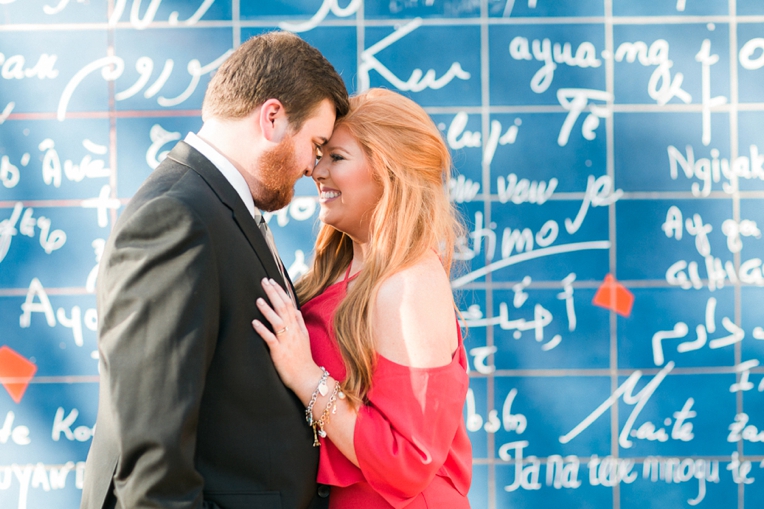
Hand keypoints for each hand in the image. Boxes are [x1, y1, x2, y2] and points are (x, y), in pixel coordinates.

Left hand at [252, 278, 321, 402]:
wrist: (307, 378)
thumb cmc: (303, 359)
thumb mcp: (304, 338)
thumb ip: (299, 323)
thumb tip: (295, 309)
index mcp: (297, 327)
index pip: (290, 304)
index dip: (281, 292)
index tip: (272, 282)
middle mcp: (293, 331)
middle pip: (283, 308)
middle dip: (274, 293)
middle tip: (264, 281)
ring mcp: (287, 341)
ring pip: (278, 321)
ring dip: (268, 310)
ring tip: (258, 299)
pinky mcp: (280, 352)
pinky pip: (270, 339)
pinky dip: (262, 330)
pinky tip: (254, 322)